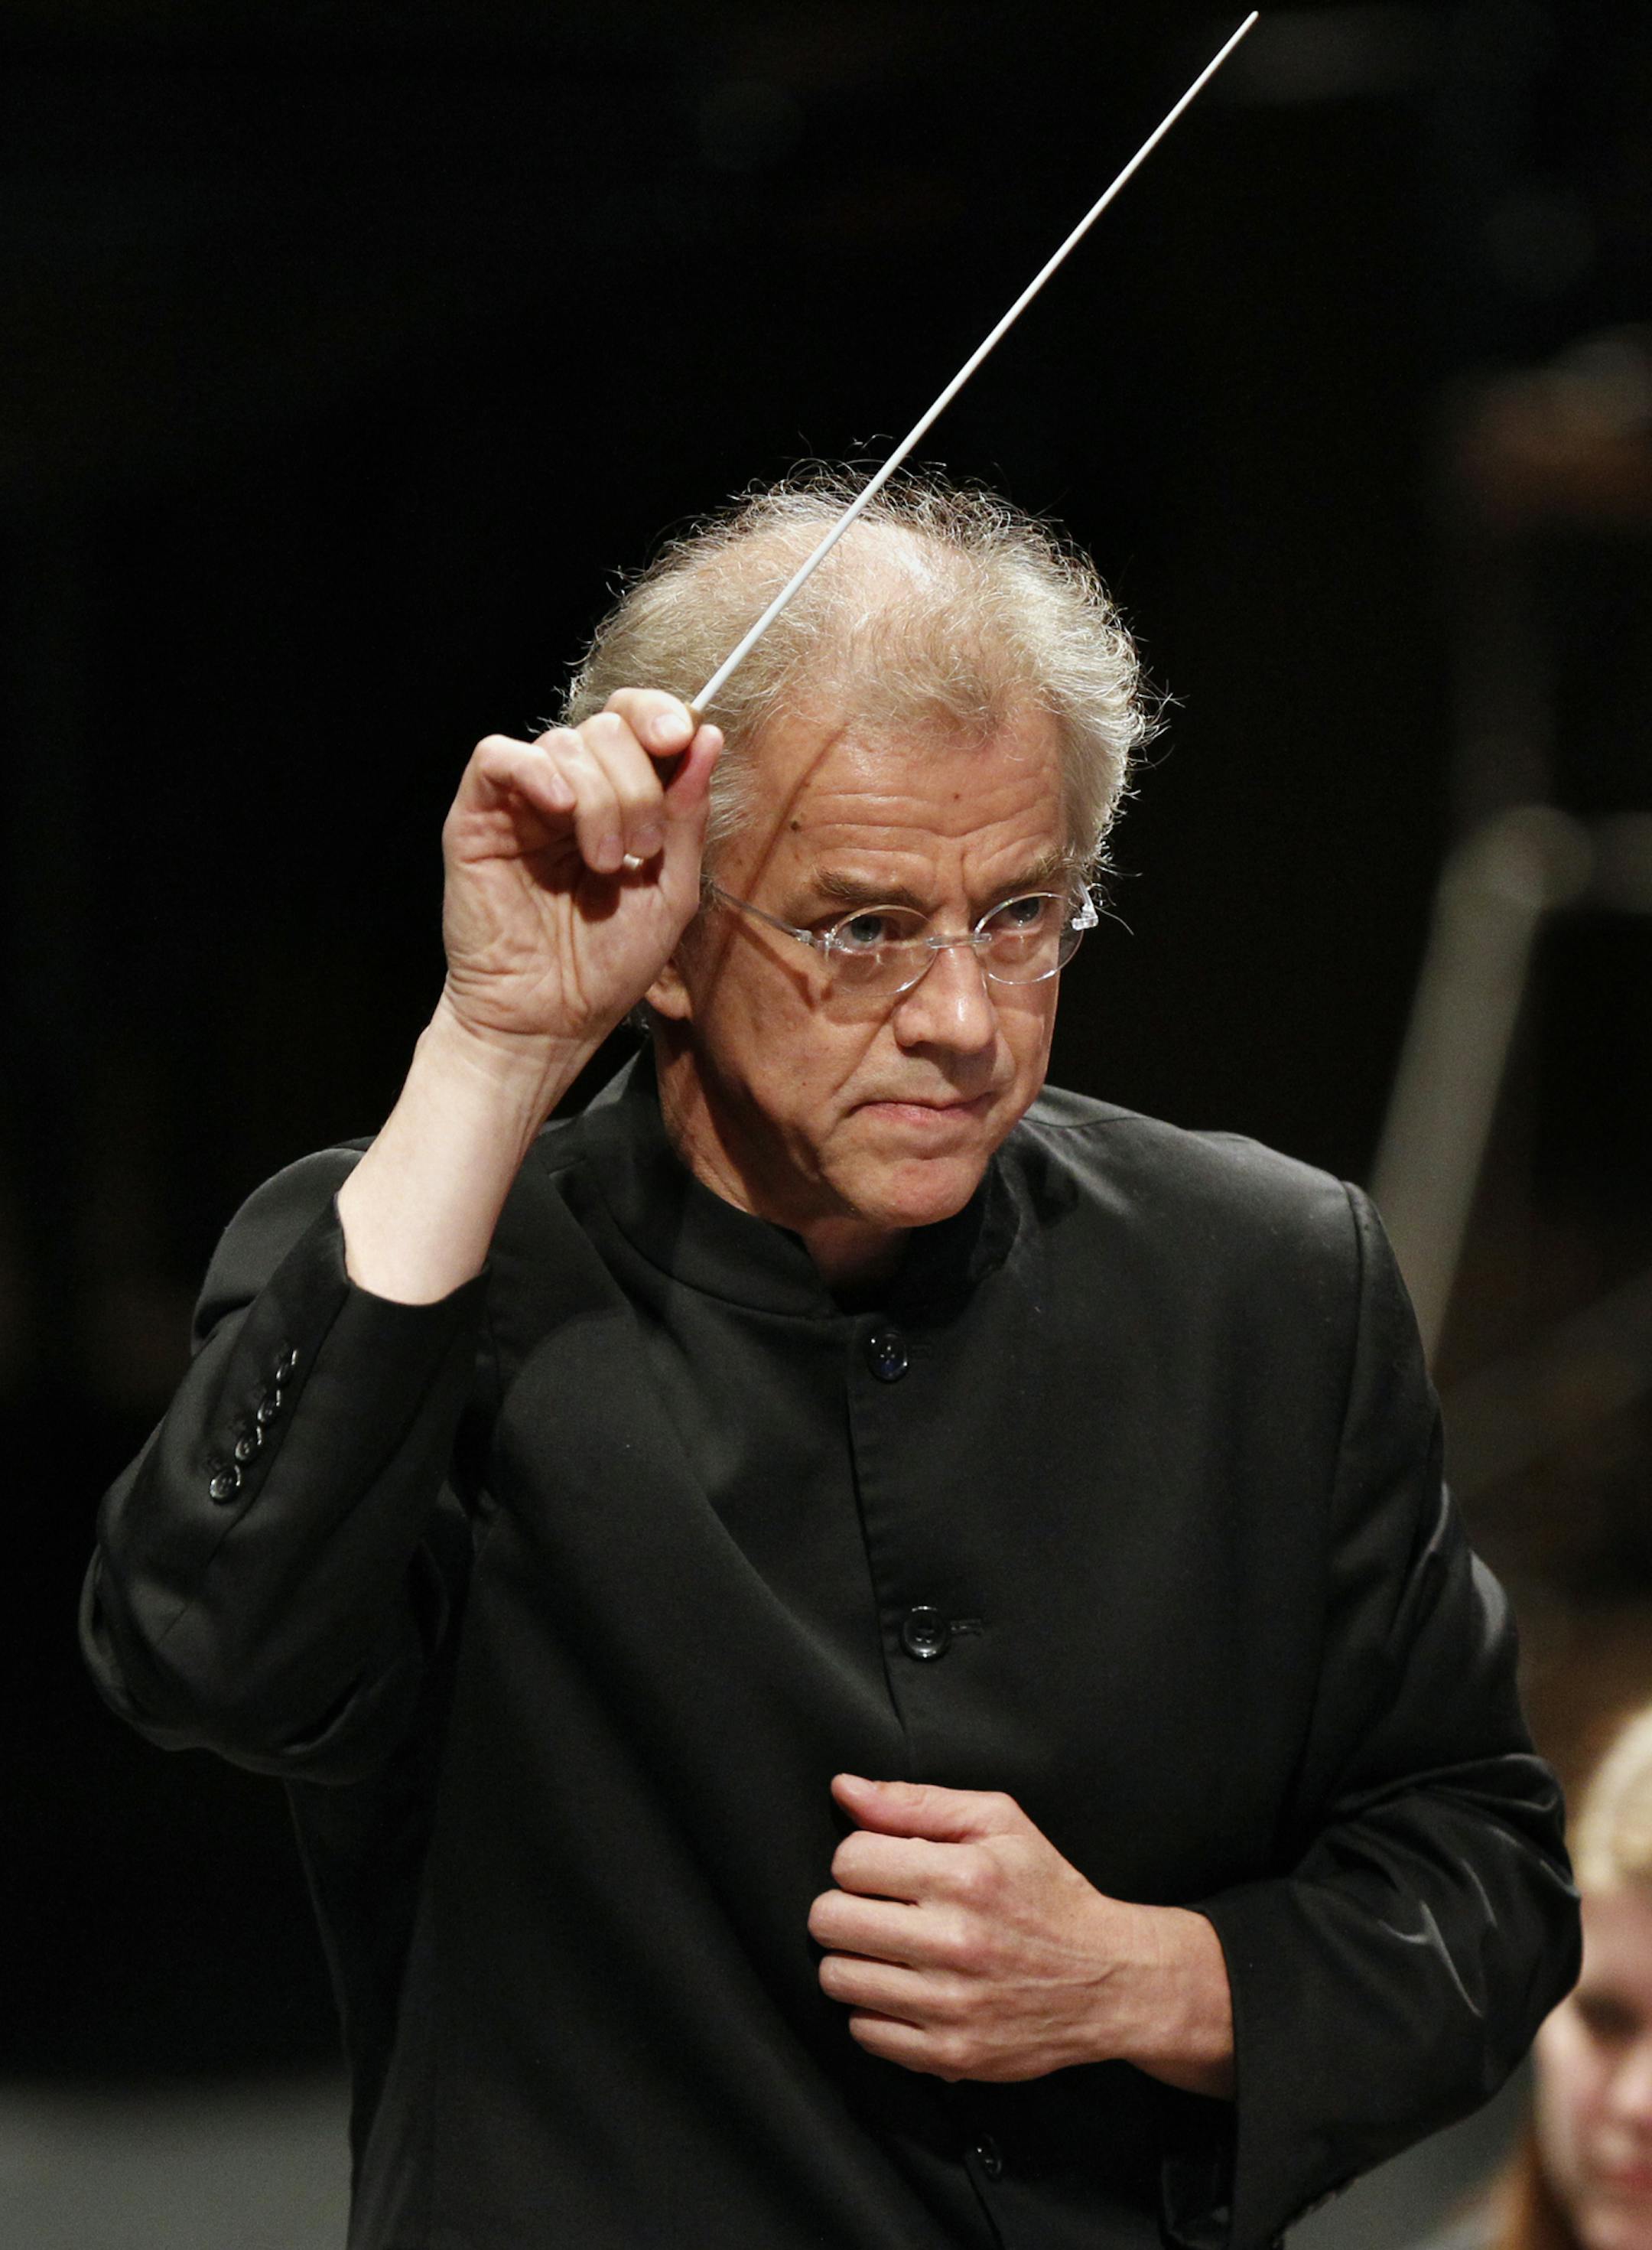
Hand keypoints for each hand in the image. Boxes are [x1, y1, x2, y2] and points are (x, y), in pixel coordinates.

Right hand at [438, 689, 721, 1054]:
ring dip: (601, 798)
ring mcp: (521, 804)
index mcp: (616, 801)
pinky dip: (535, 771)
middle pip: (606, 729)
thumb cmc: (606, 967)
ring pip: (563, 743)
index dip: (660, 715)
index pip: (635, 723)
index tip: (682, 738)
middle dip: (638, 783)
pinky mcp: (476, 817)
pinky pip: (497, 756)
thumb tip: (707, 737)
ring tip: (604, 864)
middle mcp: (568, 793)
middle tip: (642, 847)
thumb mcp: (670, 890)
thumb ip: (687, 815)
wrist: (548, 1021)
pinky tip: (560, 809)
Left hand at [808, 1775, 1233, 2093]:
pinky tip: (906, 1991)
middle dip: (844, 1908)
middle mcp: (955, 1943)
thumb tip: (844, 1790)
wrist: (1108, 1980)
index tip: (884, 1869)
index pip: (849, 1861)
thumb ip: (916, 1802)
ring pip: (837, 1978)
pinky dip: (875, 2011)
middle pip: (829, 1921)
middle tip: (877, 1910)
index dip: (859, 1859)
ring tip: (889, 1951)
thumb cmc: (1048, 1892)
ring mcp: (952, 2006)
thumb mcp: (998, 1823)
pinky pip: (865, 2032)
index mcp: (965, 1876)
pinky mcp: (952, 2055)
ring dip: (853, 1960)